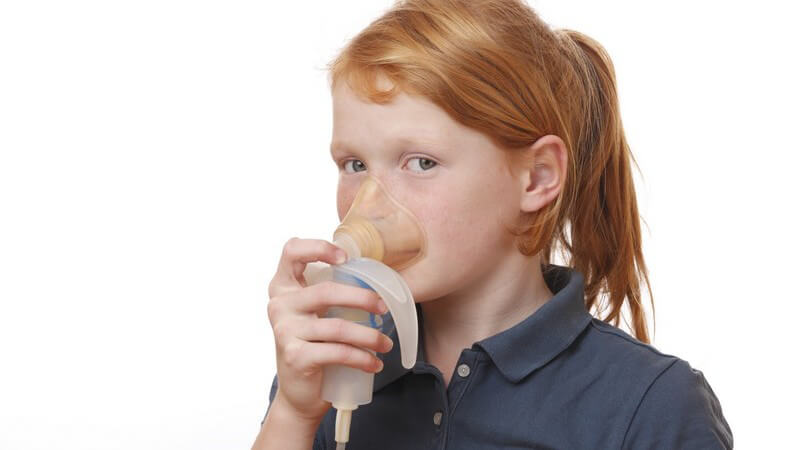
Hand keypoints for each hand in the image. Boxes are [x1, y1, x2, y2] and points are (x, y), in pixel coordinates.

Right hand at [266, 238, 393, 422]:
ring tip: (386, 344)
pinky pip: (337, 352)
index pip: (292, 251)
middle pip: (325, 291)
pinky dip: (362, 358)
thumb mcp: (317, 311)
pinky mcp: (295, 356)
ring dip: (369, 336)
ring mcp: (284, 331)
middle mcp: (279, 305)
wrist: (300, 391)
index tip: (346, 257)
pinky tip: (374, 363)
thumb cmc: (315, 343)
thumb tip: (377, 275)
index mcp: (284, 285)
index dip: (318, 248)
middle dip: (362, 298)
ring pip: (337, 327)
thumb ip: (331, 290)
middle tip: (383, 308)